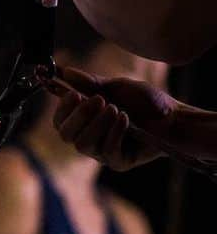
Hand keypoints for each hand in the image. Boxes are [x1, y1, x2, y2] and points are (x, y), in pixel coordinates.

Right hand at [48, 65, 177, 169]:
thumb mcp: (115, 87)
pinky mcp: (119, 162)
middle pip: (66, 135)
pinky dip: (114, 132)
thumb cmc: (145, 102)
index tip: (73, 94)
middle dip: (79, 116)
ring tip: (115, 109)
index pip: (60, 121)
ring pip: (83, 144)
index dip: (62, 109)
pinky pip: (106, 151)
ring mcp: (103, 152)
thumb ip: (90, 82)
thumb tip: (65, 71)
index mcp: (85, 121)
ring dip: (97, 124)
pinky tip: (125, 120)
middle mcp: (90, 138)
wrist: (173, 118)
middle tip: (98, 100)